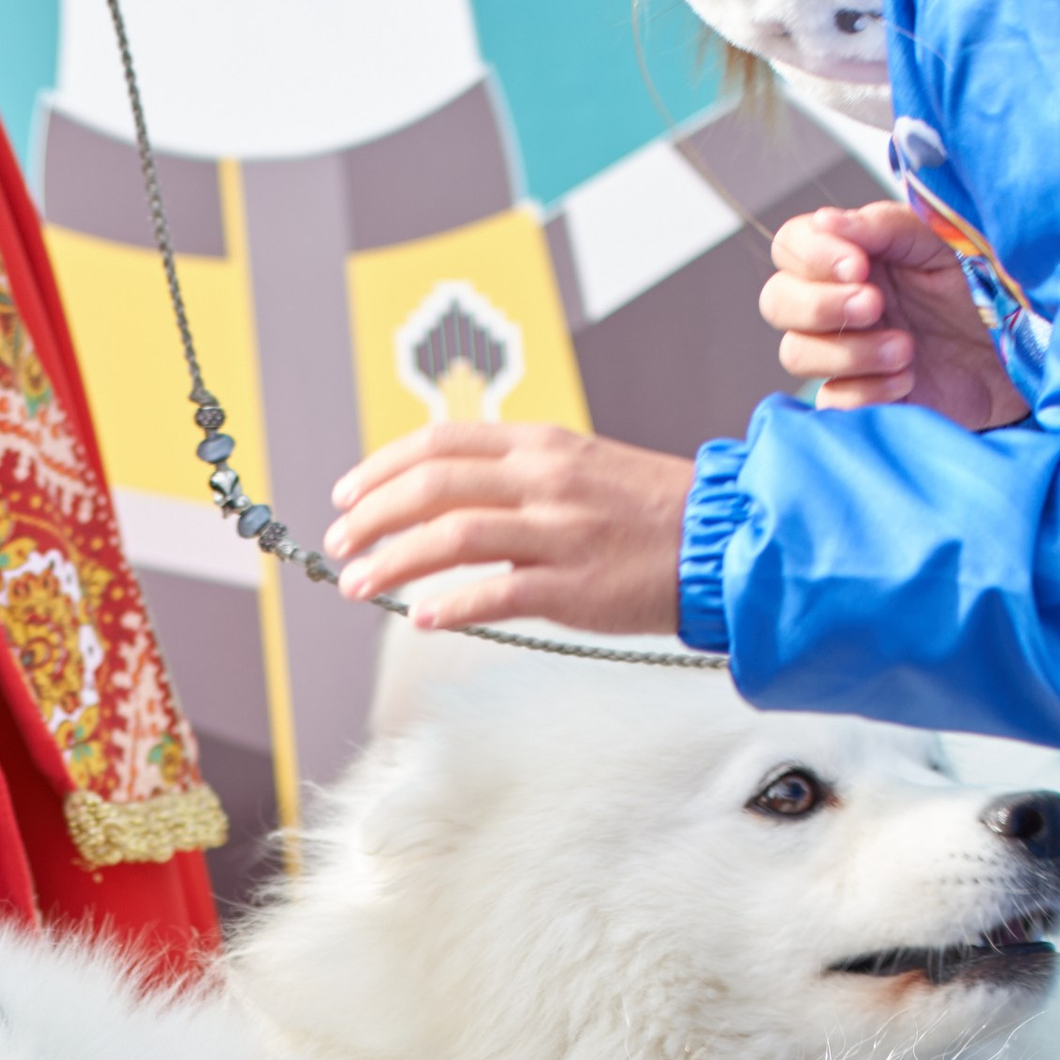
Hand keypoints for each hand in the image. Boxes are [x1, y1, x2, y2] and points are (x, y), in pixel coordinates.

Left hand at [323, 425, 692, 636]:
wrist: (720, 540)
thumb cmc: (644, 513)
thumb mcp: (577, 468)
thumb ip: (513, 475)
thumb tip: (442, 495)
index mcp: (541, 445)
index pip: (441, 442)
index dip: (381, 467)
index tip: (346, 495)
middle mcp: (545, 480)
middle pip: (434, 485)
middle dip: (372, 516)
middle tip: (340, 545)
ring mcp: (560, 531)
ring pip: (454, 535)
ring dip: (395, 562)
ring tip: (358, 584)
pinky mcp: (575, 585)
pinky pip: (500, 592)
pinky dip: (454, 605)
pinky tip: (421, 617)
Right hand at [760, 203, 1025, 429]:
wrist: (1021, 355)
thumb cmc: (984, 290)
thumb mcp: (941, 243)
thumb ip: (885, 226)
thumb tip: (825, 220)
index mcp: (853, 254)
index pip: (792, 244)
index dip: (811, 255)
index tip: (856, 266)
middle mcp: (837, 301)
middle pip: (776, 301)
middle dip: (820, 305)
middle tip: (875, 305)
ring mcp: (844, 352)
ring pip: (796, 353)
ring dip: (851, 351)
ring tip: (906, 349)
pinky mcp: (858, 398)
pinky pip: (830, 399)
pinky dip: (867, 391)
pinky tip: (908, 379)